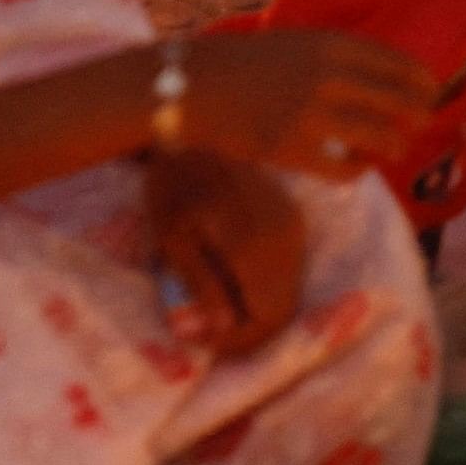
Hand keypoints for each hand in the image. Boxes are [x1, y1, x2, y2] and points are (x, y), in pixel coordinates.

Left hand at [146, 149, 308, 357]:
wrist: (189, 123)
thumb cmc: (171, 180)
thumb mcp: (173, 236)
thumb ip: (200, 286)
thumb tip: (214, 332)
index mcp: (257, 246)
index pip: (267, 317)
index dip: (239, 340)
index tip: (205, 342)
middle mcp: (286, 238)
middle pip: (281, 307)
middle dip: (246, 327)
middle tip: (209, 330)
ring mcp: (293, 224)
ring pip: (287, 288)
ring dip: (256, 305)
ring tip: (216, 306)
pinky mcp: (291, 214)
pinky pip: (286, 264)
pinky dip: (262, 281)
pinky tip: (231, 277)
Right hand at [175, 29, 437, 179]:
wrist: (192, 84)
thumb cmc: (243, 62)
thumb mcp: (294, 44)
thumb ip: (335, 57)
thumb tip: (383, 78)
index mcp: (330, 46)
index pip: (400, 64)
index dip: (424, 82)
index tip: (431, 92)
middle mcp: (328, 77)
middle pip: (399, 102)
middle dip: (417, 116)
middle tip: (417, 124)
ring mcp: (312, 115)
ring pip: (381, 137)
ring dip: (392, 145)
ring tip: (389, 148)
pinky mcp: (294, 149)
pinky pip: (346, 168)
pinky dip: (358, 170)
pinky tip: (354, 166)